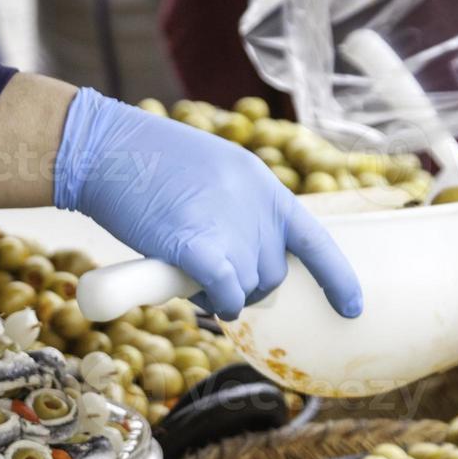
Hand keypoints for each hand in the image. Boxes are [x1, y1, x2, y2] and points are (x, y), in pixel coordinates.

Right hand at [54, 88, 361, 320]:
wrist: (105, 149)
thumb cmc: (144, 165)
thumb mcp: (210, 177)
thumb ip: (234, 213)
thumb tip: (238, 266)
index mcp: (263, 186)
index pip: (313, 239)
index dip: (335, 278)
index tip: (352, 309)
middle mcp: (256, 205)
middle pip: (272, 274)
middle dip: (246, 285)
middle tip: (208, 276)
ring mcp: (229, 224)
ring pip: (246, 288)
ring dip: (223, 296)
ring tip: (187, 275)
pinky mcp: (198, 245)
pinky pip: (225, 292)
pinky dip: (218, 302)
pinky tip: (204, 298)